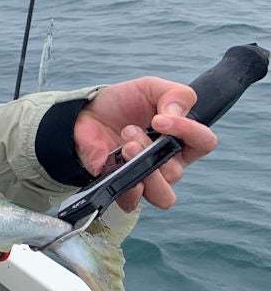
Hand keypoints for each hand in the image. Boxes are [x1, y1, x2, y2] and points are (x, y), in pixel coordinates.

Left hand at [73, 76, 217, 211]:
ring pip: (162, 195)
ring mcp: (144, 178)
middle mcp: (167, 164)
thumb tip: (176, 115)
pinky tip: (116, 166)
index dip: (189, 131)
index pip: (205, 143)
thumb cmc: (122, 103)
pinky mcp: (120, 186)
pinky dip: (128, 188)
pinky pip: (133, 203)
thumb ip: (174, 95)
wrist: (85, 113)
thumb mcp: (150, 87)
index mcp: (180, 140)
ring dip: (144, 170)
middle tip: (131, 130)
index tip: (159, 119)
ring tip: (126, 148)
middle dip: (152, 149)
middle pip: (176, 172)